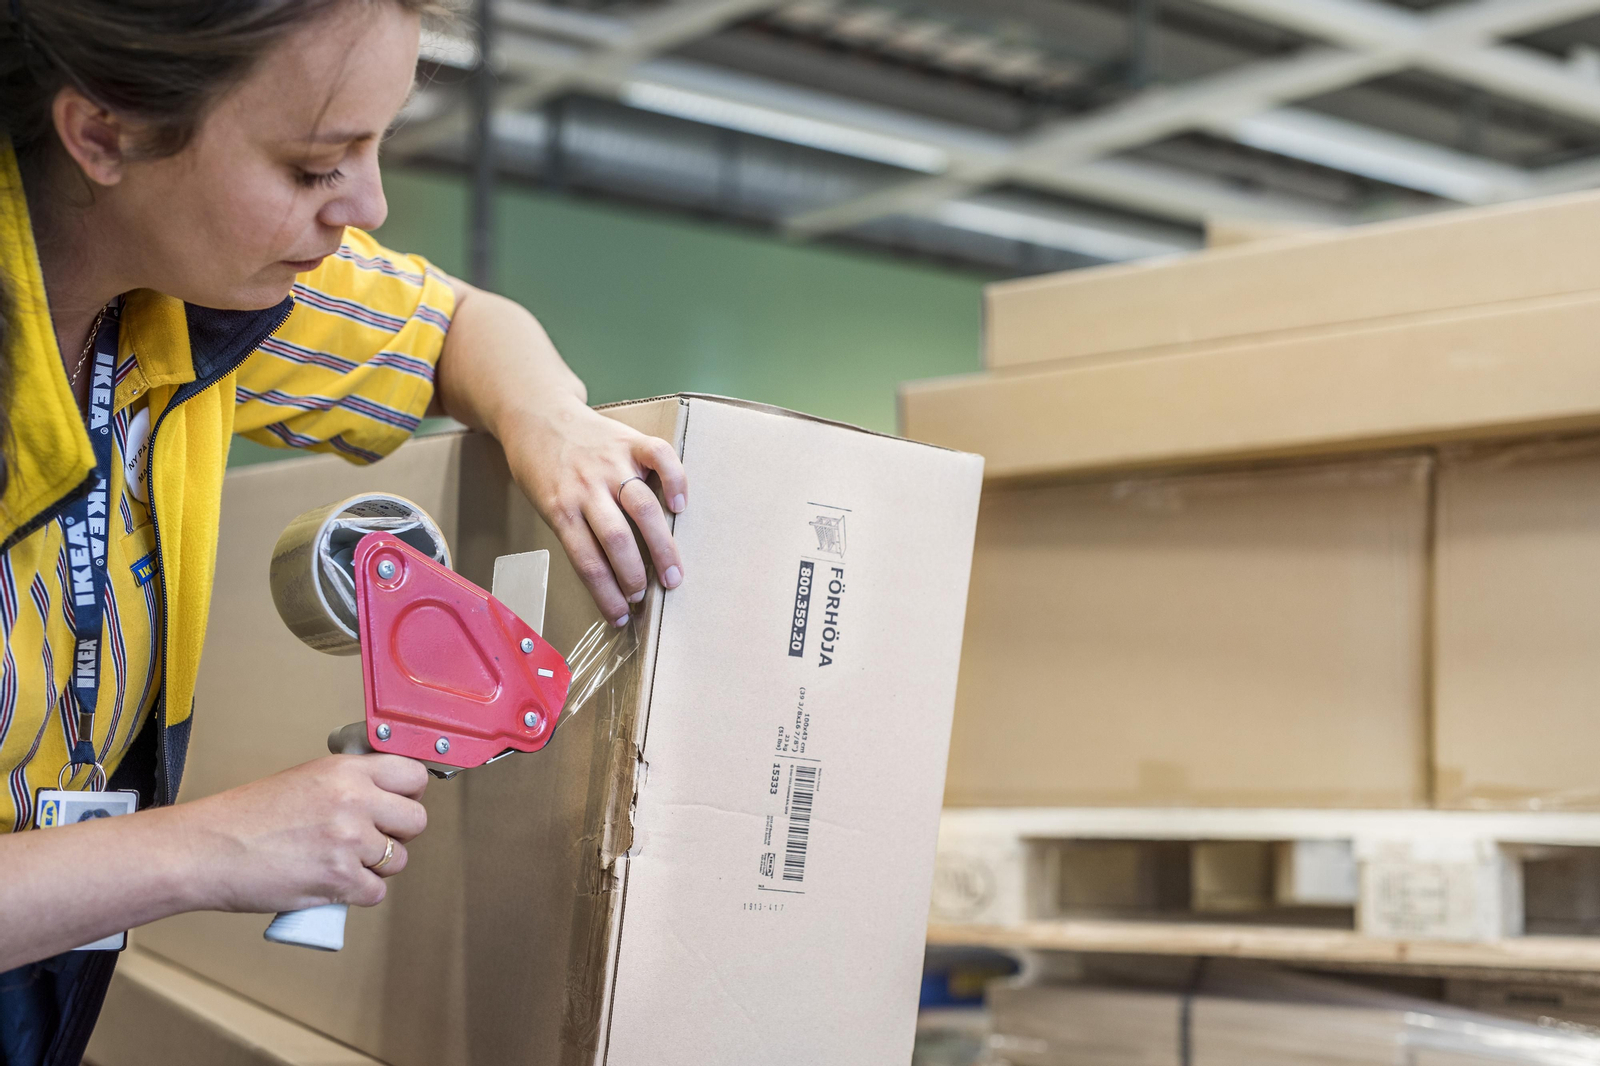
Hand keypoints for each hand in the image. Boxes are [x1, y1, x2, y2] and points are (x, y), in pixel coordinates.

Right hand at [179, 754, 428, 913]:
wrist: (206, 850)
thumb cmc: (245, 817)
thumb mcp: (305, 779)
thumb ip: (348, 784)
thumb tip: (383, 796)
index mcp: (347, 771)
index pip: (414, 775)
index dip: (409, 794)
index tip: (399, 803)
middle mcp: (355, 801)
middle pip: (416, 821)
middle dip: (398, 834)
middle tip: (372, 839)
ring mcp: (349, 842)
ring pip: (398, 859)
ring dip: (377, 867)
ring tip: (343, 862)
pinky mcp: (339, 879)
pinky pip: (376, 892)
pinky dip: (358, 894)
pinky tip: (333, 884)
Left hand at [504, 394, 687, 625]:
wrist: (536, 414)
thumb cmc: (541, 466)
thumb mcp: (544, 503)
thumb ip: (575, 530)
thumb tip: (609, 574)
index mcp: (561, 508)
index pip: (587, 562)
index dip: (606, 594)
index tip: (619, 616)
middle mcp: (586, 487)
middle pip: (617, 539)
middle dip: (636, 575)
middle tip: (648, 596)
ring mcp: (610, 462)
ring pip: (642, 507)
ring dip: (661, 546)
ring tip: (672, 573)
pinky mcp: (629, 440)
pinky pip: (660, 458)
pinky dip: (675, 481)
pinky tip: (680, 505)